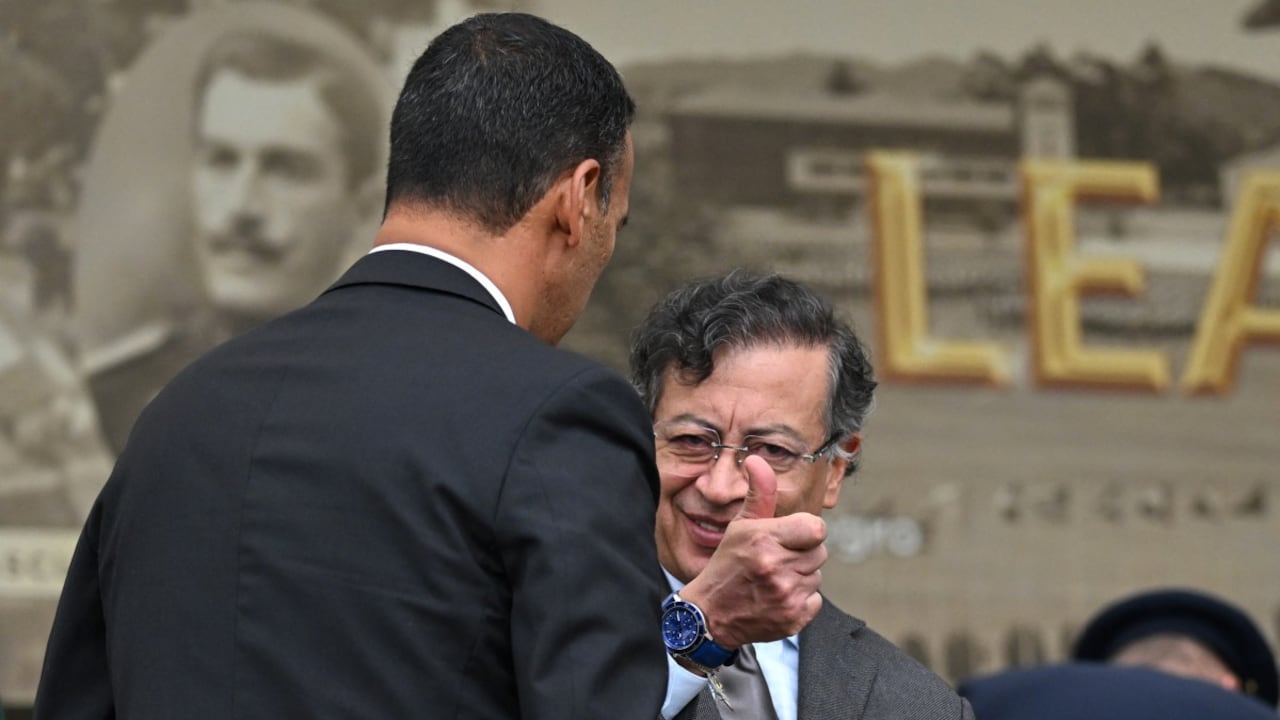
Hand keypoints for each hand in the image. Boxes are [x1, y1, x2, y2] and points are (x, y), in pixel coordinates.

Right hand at [679, 455, 825, 648]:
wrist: (711, 614)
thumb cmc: (727, 565)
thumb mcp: (740, 526)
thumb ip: (759, 494)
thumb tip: (757, 460)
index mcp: (765, 539)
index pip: (816, 529)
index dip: (805, 532)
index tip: (789, 537)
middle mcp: (777, 567)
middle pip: (820, 553)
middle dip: (802, 554)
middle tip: (776, 560)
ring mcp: (786, 596)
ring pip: (817, 576)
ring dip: (800, 577)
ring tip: (774, 580)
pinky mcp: (793, 619)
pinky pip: (815, 600)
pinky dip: (801, 600)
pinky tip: (778, 598)